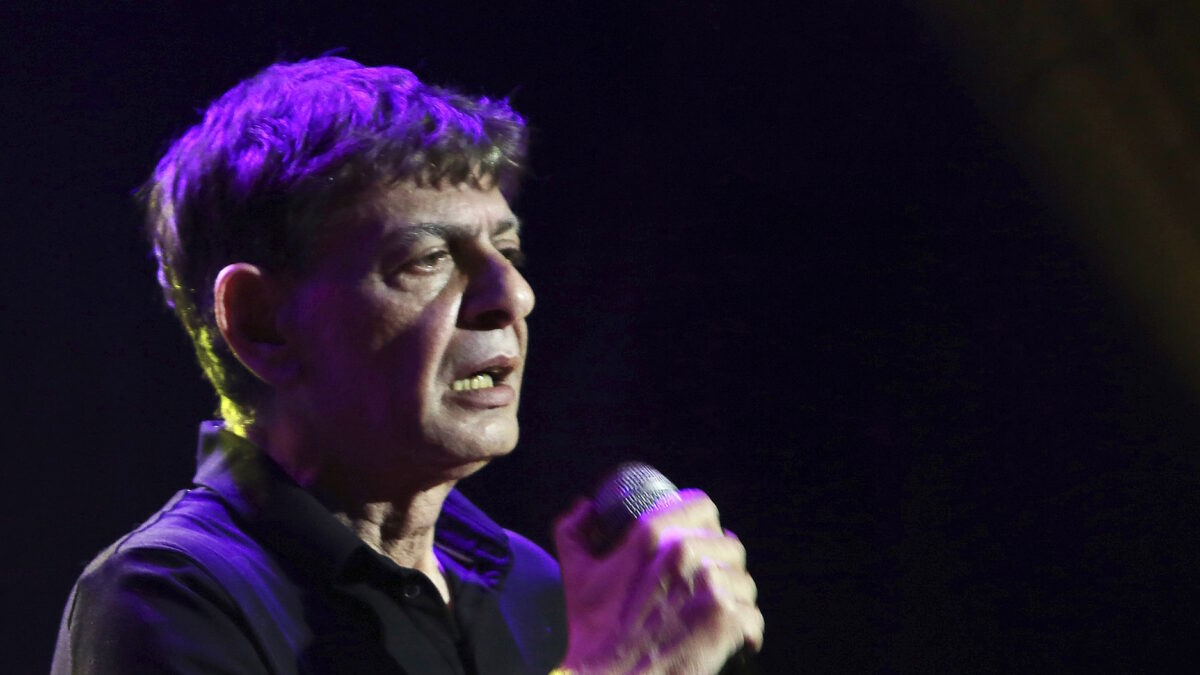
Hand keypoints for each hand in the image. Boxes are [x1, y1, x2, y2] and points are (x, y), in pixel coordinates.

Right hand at [554, 490, 763, 674]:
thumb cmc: (593, 630)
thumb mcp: (576, 574)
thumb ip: (574, 532)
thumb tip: (585, 507)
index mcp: (651, 534)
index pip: (702, 506)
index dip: (704, 524)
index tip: (700, 543)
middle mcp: (684, 552)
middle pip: (729, 545)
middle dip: (721, 567)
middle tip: (706, 591)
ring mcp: (709, 585)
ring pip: (743, 581)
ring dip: (734, 601)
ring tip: (715, 619)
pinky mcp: (727, 619)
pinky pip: (753, 617)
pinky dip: (744, 634)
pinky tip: (730, 642)